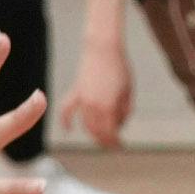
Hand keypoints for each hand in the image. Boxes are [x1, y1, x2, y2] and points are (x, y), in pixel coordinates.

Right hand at [63, 31, 132, 152]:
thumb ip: (125, 110)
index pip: (110, 133)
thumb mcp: (128, 91)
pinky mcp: (76, 91)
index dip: (115, 142)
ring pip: (85, 124)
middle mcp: (93, 106)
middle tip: (112, 143)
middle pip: (97, 132)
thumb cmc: (120, 68)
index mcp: (108, 107)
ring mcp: (82, 99)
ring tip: (101, 136)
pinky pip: (67, 110)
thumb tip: (119, 124)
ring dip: (93, 133)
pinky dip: (66, 121)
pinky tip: (68, 129)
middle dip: (105, 140)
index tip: (120, 146)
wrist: (103, 48)